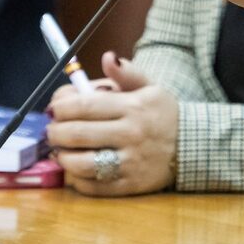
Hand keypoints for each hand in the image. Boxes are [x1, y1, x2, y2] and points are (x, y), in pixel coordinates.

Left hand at [47, 53, 178, 195]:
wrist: (191, 145)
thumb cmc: (162, 114)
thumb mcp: (149, 87)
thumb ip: (126, 73)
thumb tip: (108, 57)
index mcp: (132, 106)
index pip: (84, 105)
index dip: (60, 107)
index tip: (55, 109)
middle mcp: (129, 134)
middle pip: (76, 134)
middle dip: (55, 132)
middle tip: (52, 130)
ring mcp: (129, 162)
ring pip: (80, 163)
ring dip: (62, 156)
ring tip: (61, 150)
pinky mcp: (128, 185)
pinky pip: (92, 186)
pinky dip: (76, 179)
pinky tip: (76, 169)